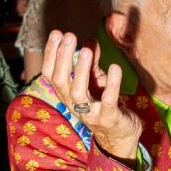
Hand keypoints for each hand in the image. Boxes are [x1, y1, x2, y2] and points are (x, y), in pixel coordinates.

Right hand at [42, 30, 142, 161]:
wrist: (120, 137)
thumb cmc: (104, 105)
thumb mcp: (96, 81)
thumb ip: (92, 63)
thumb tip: (89, 40)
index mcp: (67, 95)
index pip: (51, 74)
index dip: (51, 54)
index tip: (56, 33)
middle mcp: (74, 105)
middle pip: (61, 82)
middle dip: (63, 58)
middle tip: (69, 36)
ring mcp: (90, 114)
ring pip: (78, 93)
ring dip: (81, 71)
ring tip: (87, 50)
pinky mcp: (109, 119)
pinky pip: (108, 101)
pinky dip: (112, 84)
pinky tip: (114, 68)